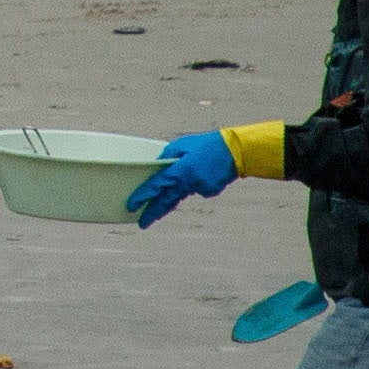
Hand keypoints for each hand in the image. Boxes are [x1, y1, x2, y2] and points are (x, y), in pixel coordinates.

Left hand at [126, 130, 240, 226]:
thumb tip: (157, 165)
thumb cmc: (207, 145)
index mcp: (179, 171)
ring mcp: (199, 189)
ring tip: (159, 207)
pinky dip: (193, 183)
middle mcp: (188, 183)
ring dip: (170, 200)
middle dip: (153, 213)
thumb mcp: (181, 145)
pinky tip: (202, 173)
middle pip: (166, 201)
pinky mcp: (209, 191)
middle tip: (142, 223)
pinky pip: (195, 189)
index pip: (156, 186)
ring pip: (180, 195)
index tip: (132, 206)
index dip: (142, 197)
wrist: (236, 151)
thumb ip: (167, 156)